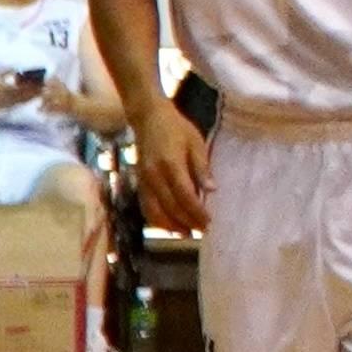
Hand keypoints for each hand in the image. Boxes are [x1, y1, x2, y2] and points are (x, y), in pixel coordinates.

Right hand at [133, 93, 210, 236]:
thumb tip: (212, 190)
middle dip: (187, 221)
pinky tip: (168, 226)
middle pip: (171, 207)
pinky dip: (156, 220)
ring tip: (187, 233)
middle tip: (202, 230)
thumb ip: (202, 167)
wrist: (148, 118)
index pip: (185, 195)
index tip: (208, 222)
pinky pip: (145, 207)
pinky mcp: (139, 183)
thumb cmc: (176, 128)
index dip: (196, 211)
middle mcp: (154, 176)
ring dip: (171, 226)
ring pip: (155, 211)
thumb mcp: (195, 142)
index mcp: (171, 164)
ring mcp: (144, 180)